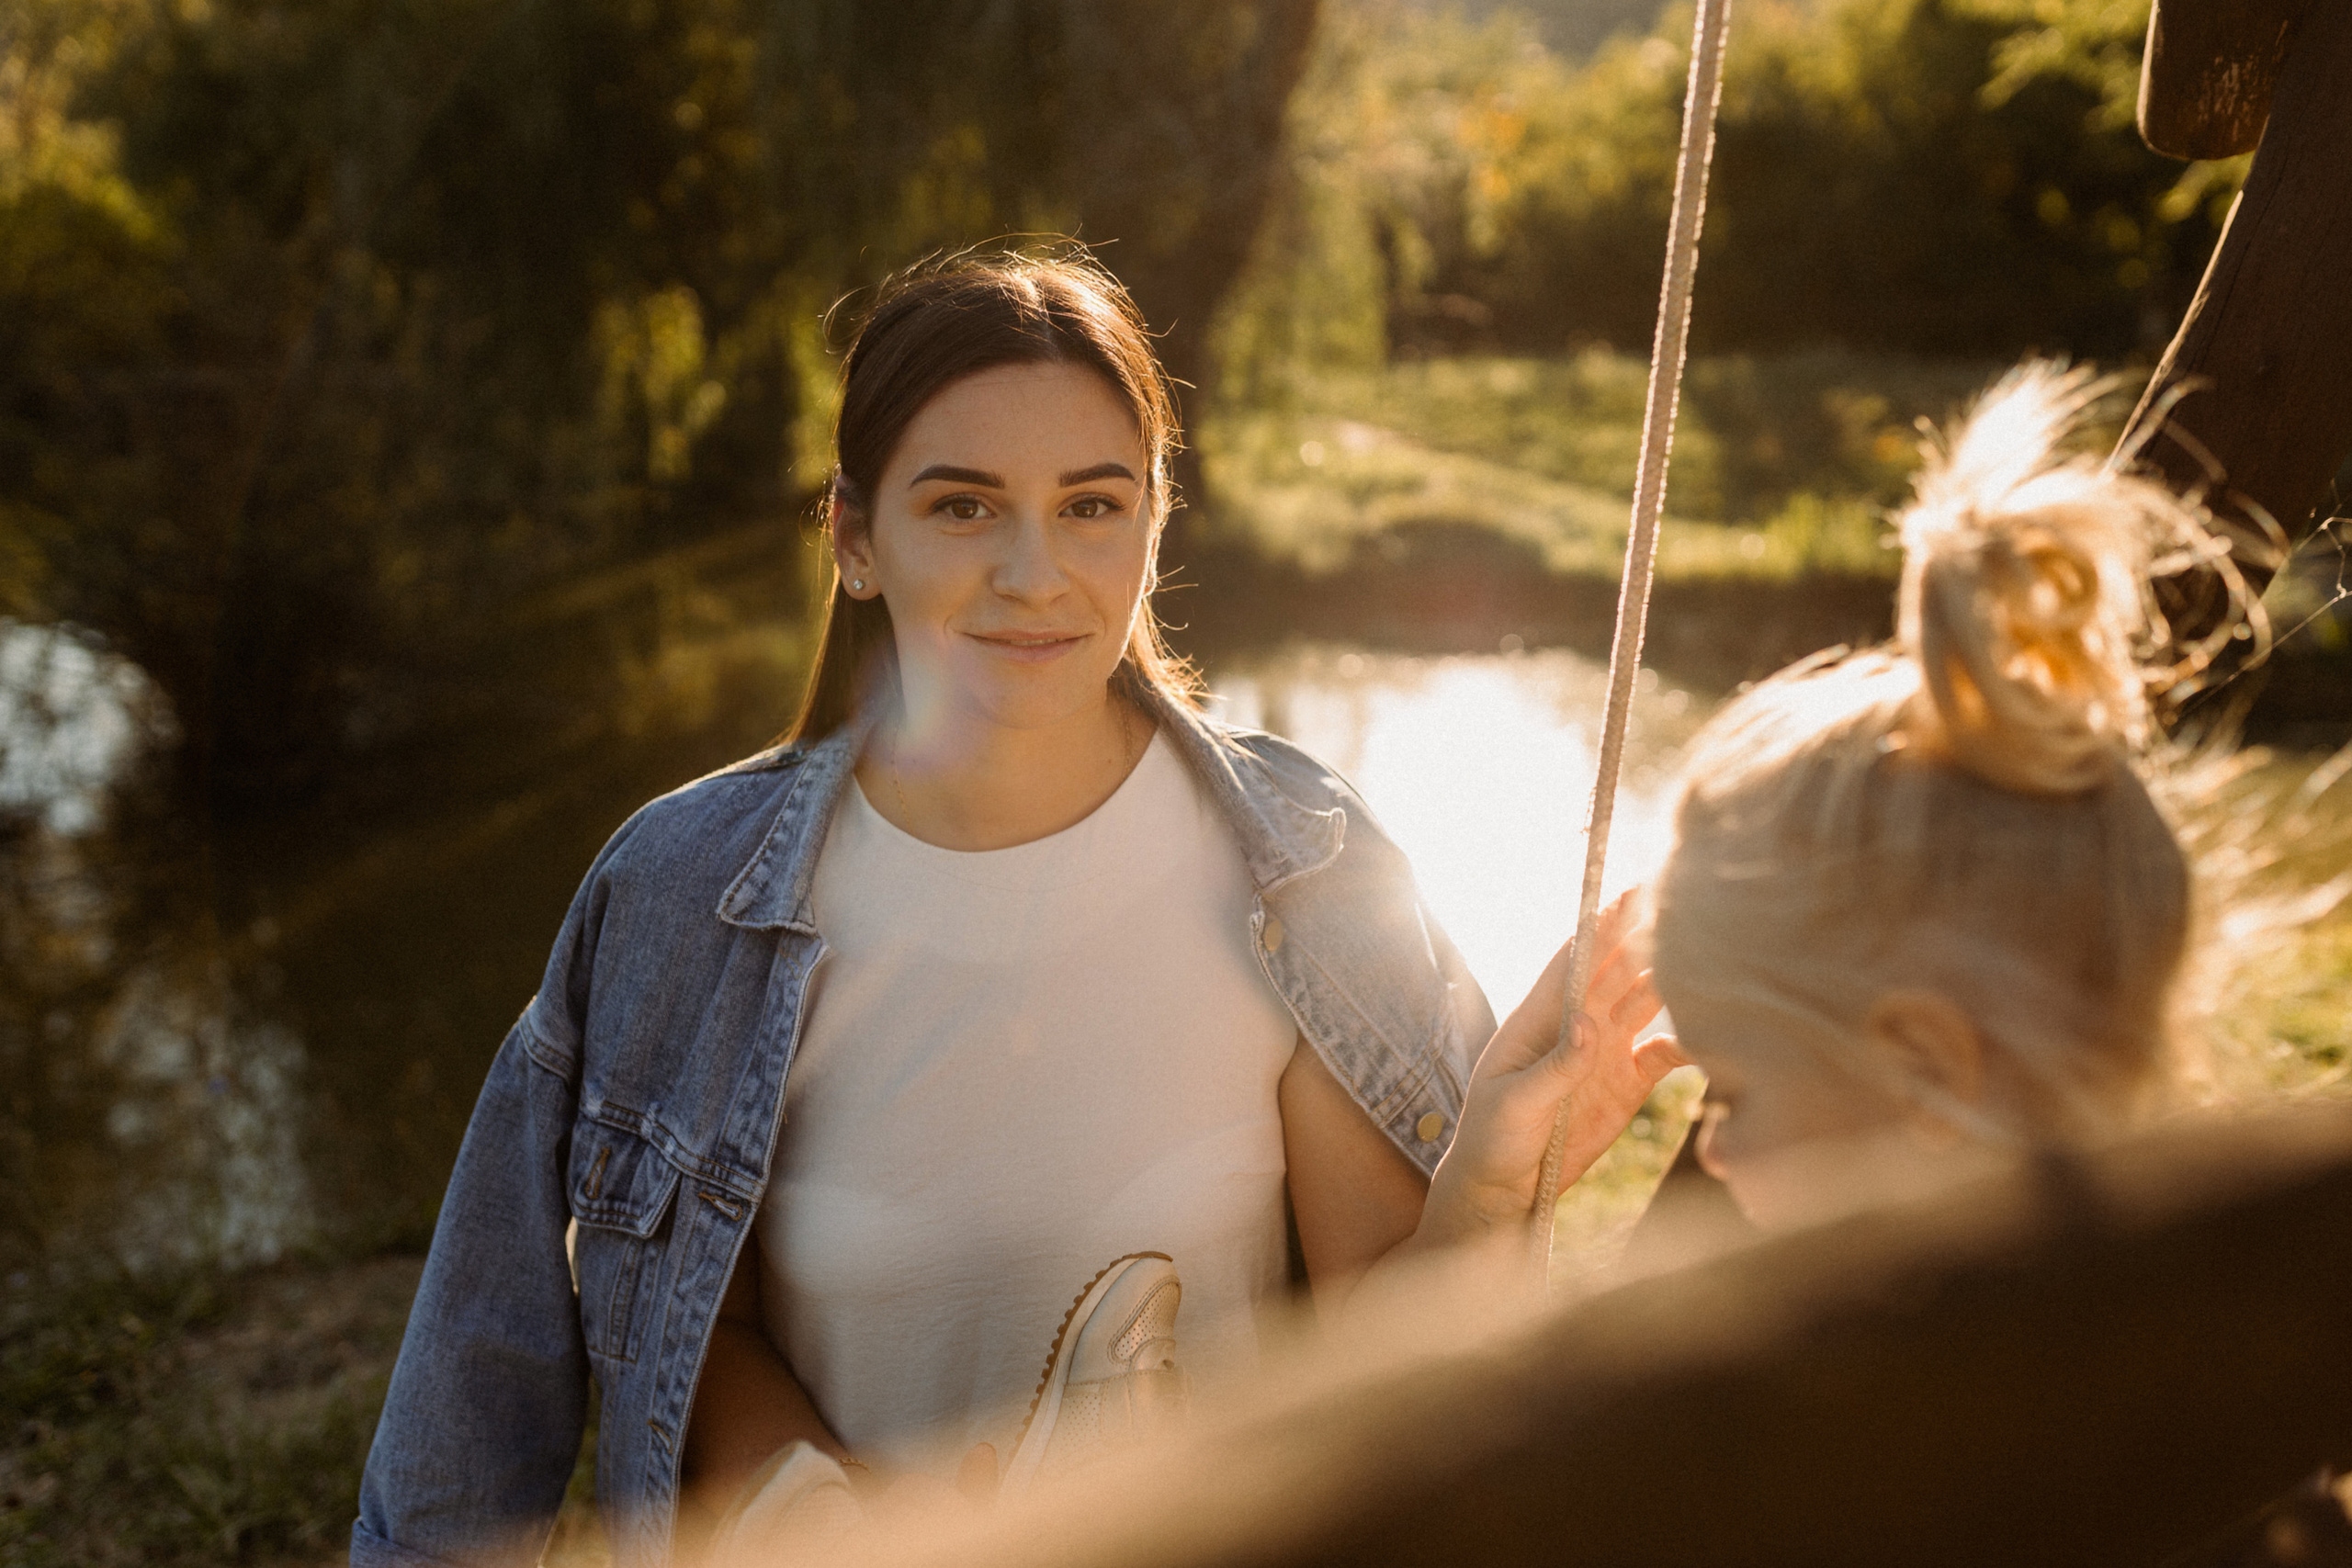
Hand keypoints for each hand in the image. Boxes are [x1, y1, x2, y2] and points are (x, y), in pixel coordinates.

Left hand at [1418, 891, 1687, 1249]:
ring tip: (1706, 955)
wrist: (1505, 1190)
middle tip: (1679, 904)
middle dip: (1644, 937)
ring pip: (1645, 1002)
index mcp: (1539, 1019)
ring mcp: (1605, 1052)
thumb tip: (1590, 1024)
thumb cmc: (1492, 1139)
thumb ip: (1554, 1067)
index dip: (1601, 927)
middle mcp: (1577, 1026)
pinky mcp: (1627, 1084)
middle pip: (1616, 970)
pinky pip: (1666, 1053)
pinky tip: (1713, 1031)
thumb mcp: (1514, 1104)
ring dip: (1671, 979)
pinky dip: (1690, 1039)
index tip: (1628, 894)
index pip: (1573, 961)